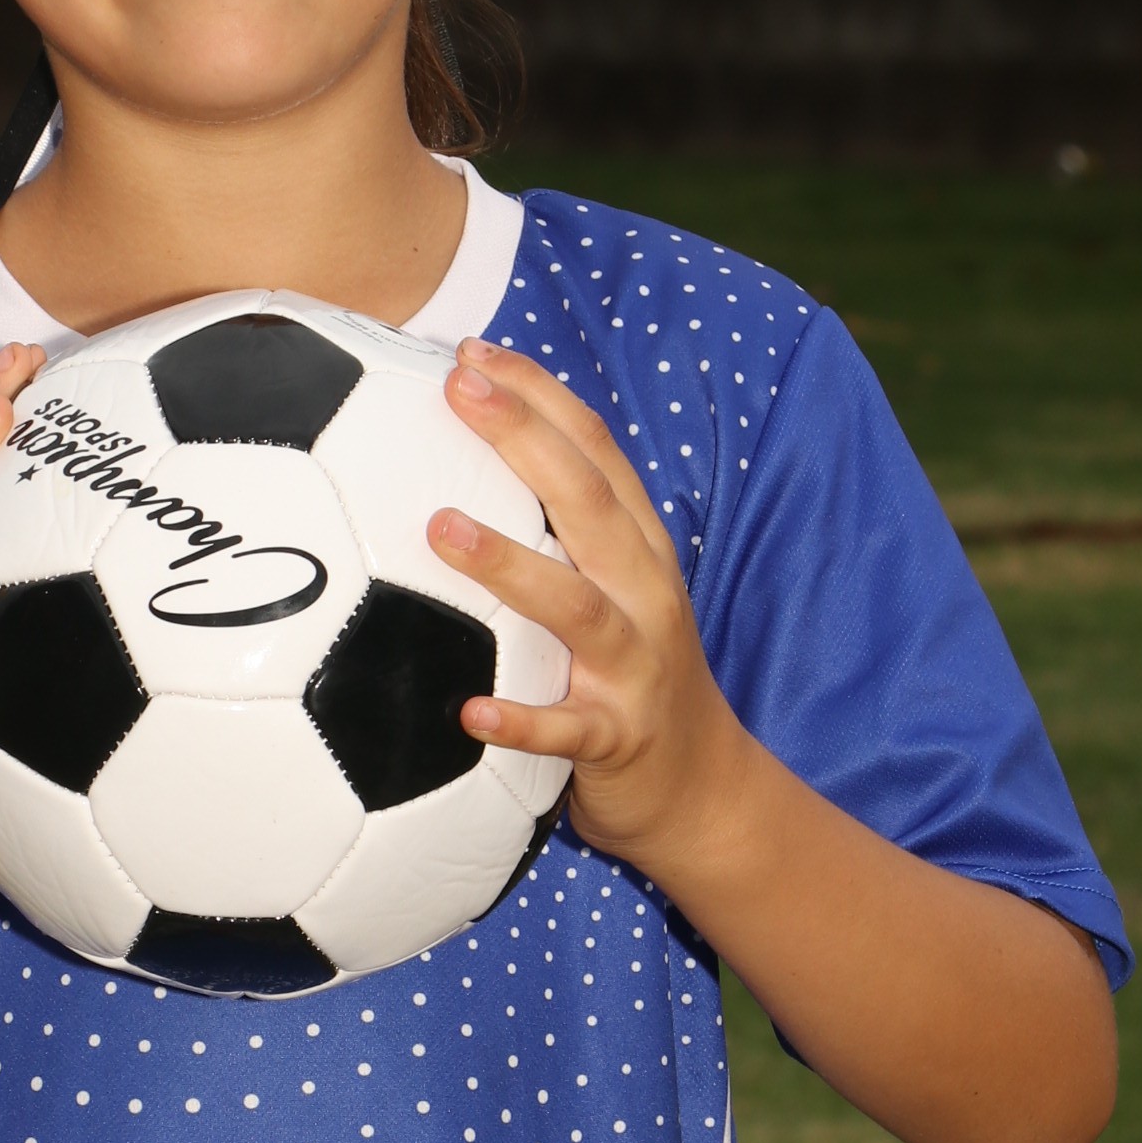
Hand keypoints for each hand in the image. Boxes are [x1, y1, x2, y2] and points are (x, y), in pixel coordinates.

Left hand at [429, 339, 751, 901]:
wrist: (700, 788)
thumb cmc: (626, 673)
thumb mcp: (607, 589)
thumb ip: (552, 534)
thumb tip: (449, 472)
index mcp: (637, 548)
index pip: (594, 450)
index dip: (537, 395)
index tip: (471, 354)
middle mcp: (643, 593)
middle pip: (587, 501)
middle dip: (524, 437)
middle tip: (457, 391)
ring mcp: (633, 664)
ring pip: (575, 606)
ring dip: (509, 565)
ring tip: (441, 528)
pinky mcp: (617, 737)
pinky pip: (565, 732)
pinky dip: (520, 722)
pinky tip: (468, 712)